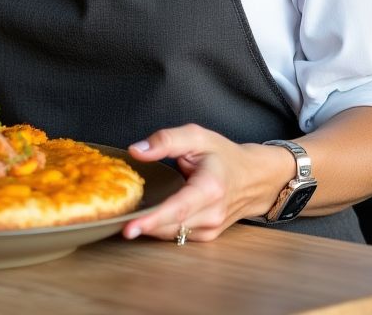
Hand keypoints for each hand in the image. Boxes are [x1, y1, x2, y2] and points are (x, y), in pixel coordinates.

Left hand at [121, 124, 289, 242]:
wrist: (254, 177)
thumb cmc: (223, 155)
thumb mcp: (196, 136)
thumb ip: (165, 140)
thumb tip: (136, 151)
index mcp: (210, 188)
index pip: (177, 209)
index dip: (152, 219)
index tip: (129, 227)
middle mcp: (212, 214)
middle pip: (171, 225)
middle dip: (143, 225)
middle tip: (117, 221)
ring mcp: (211, 228)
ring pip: (172, 234)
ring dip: (150, 228)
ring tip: (129, 218)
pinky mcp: (207, 235)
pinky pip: (178, 235)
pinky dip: (162, 228)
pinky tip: (150, 217)